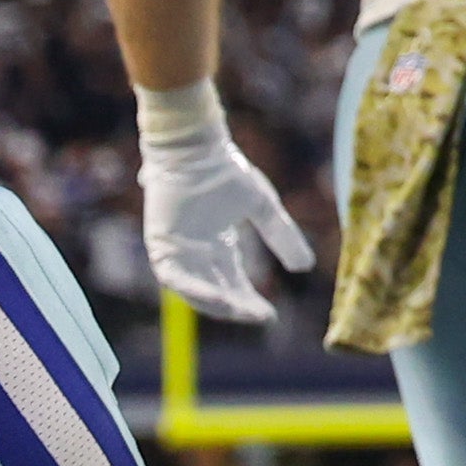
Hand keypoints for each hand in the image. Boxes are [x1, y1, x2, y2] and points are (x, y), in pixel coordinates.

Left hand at [139, 103, 315, 324]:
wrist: (195, 149)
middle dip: (237, 307)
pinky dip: (193, 289)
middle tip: (258, 317)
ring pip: (194, 290)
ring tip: (237, 311)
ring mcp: (177, 252)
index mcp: (219, 246)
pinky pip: (173, 278)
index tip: (269, 316)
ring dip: (215, 304)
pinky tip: (215, 296)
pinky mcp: (160, 246)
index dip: (250, 302)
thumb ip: (282, 236)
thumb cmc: (227, 171)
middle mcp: (197, 254)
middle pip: (217, 292)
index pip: (234, 285)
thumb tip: (304, 268)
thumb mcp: (263, 207)